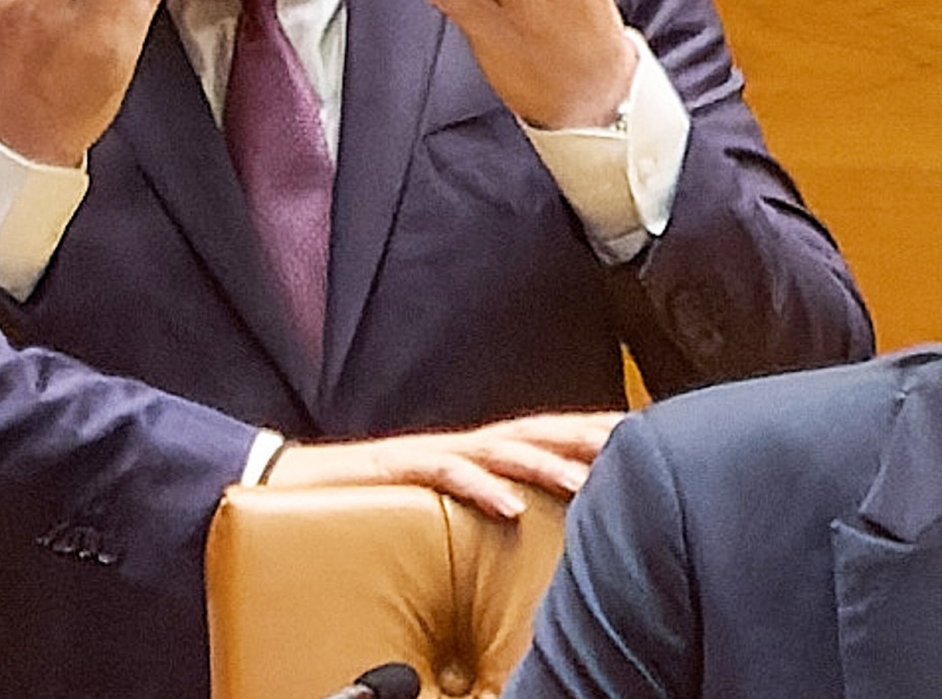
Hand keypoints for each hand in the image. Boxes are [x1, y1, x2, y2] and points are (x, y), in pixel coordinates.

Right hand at [266, 411, 620, 518]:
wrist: (304, 483)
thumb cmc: (383, 500)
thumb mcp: (453, 502)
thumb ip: (493, 501)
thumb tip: (544, 524)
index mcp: (483, 453)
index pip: (551, 434)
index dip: (597, 432)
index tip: (649, 433)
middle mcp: (467, 446)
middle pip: (538, 431)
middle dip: (587, 434)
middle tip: (636, 440)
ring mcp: (436, 453)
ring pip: (501, 450)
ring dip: (546, 462)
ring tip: (586, 480)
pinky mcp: (402, 469)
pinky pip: (445, 475)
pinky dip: (478, 488)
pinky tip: (507, 507)